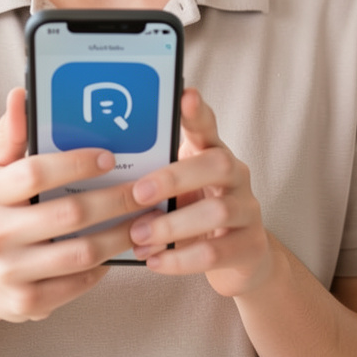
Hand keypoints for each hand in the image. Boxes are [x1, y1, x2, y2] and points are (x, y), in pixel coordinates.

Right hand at [0, 87, 142, 325]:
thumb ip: (10, 133)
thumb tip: (21, 94)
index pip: (35, 173)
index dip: (76, 163)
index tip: (109, 156)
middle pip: (68, 215)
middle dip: (115, 200)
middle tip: (146, 189)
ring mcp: (11, 273)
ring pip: (81, 254)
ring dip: (120, 235)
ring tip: (147, 219)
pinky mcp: (27, 304)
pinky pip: (77, 284)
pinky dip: (104, 267)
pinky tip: (122, 249)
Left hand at [127, 88, 274, 296]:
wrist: (241, 259)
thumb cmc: (197, 213)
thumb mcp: (179, 188)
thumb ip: (156, 174)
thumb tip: (105, 170)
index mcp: (214, 153)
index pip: (208, 126)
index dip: (197, 112)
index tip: (185, 95)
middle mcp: (237, 176)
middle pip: (217, 164)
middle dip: (174, 178)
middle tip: (138, 193)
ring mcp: (249, 210)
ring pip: (217, 211)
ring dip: (171, 225)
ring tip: (138, 235)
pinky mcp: (251, 246)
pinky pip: (216, 252)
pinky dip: (180, 259)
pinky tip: (154, 261)